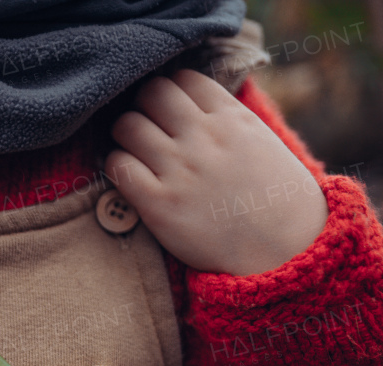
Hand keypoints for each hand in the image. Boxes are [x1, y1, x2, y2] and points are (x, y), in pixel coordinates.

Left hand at [105, 68, 327, 276]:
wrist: (285, 250)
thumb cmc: (275, 198)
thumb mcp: (262, 142)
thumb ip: (228, 118)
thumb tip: (194, 99)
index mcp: (232, 118)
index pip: (184, 78)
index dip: (171, 90)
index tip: (170, 110)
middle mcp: (204, 137)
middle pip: (150, 92)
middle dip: (143, 106)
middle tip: (147, 128)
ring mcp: (180, 169)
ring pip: (127, 125)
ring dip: (125, 136)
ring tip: (136, 152)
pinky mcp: (159, 203)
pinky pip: (118, 166)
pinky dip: (117, 166)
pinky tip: (130, 177)